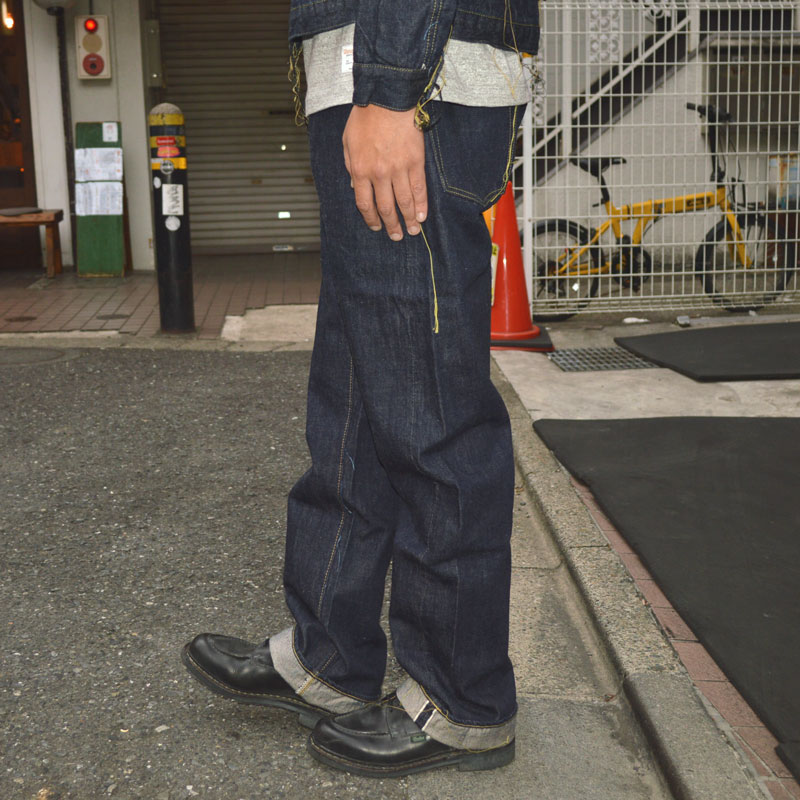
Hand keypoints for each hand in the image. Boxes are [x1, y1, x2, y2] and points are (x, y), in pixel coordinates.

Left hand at [342, 105, 427, 240]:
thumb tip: (356, 189)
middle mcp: (378, 174)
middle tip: (396, 236)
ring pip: (404, 202)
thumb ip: (350, 167)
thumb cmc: (365, 117)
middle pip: (385, 207)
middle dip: (391, 225)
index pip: (364, 204)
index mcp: (359, 170)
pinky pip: (419, 188)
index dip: (371, 219)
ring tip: (413, 232)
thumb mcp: (347, 142)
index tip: (376, 226)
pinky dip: (421, 204)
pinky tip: (422, 216)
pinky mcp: (415, 162)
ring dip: (408, 220)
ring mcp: (398, 169)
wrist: (387, 98)